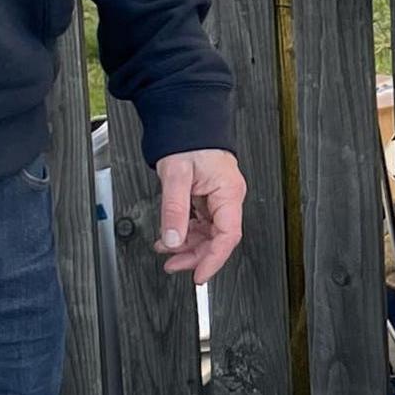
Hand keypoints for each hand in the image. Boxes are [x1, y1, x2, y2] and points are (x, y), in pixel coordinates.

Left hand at [156, 149, 245, 281]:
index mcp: (229, 193)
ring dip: (187, 245)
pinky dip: (185, 232)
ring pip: (208, 233)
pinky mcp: (208, 197)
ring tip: (166, 251)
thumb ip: (174, 210)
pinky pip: (201, 222)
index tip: (199, 275)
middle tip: (173, 265)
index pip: (228, 236)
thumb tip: (173, 240)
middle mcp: (228, 198)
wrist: (187, 120)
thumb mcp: (176, 176)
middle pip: (217, 238)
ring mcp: (219, 198)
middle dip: (195, 255)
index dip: (213, 260)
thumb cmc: (189, 140)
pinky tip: (170, 236)